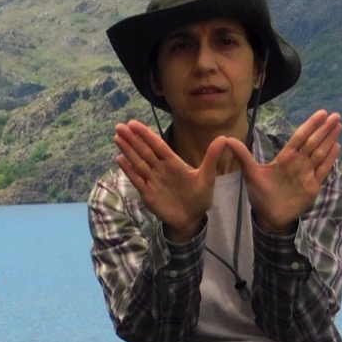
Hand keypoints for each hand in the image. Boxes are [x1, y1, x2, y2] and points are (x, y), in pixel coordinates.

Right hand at [114, 121, 222, 239]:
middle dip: (132, 139)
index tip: (134, 123)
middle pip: (144, 151)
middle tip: (120, 126)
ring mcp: (153, 180)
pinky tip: (119, 159)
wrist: (192, 218)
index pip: (158, 145)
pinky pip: (136, 180)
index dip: (146, 135)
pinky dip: (128, 170)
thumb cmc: (199, 196)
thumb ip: (212, 157)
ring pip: (138, 163)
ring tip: (117, 138)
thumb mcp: (208, 176)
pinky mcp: (147, 194)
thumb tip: (224, 137)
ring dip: (127, 150)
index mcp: (174, 163)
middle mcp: (161, 169)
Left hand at [222, 110, 340, 233]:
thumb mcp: (250, 173)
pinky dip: (330, 159)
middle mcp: (298, 163)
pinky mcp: (313, 186)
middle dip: (324, 129)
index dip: (310, 125)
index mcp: (285, 157)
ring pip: (320, 153)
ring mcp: (307, 174)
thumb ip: (242, 156)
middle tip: (336, 115)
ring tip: (338, 126)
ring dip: (329, 140)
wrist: (269, 216)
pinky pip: (323, 170)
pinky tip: (336, 147)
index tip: (321, 113)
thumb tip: (227, 139)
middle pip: (313, 142)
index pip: (300, 137)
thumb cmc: (260, 194)